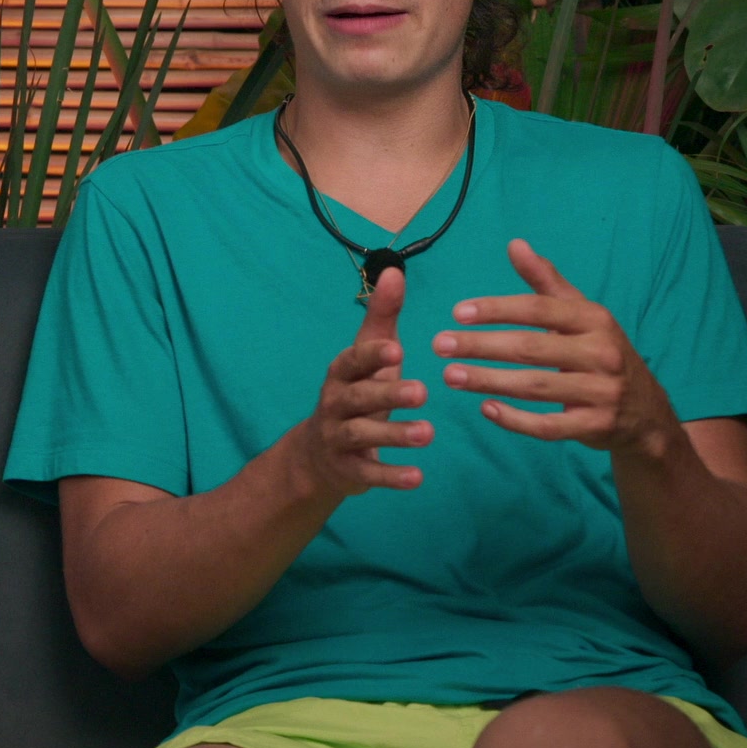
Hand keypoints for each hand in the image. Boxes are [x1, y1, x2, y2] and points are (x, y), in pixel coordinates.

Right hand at [297, 267, 432, 497]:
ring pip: (362, 435)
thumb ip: (383, 316)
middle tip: (422, 392)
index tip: (397, 350)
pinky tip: (417, 478)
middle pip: (358, 398)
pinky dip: (390, 476)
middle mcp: (335, 404)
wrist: (319, 454)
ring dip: (393, 435)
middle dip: (388, 395)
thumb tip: (395, 270)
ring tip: (427, 434)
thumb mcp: (370, 355)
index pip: (352, 361)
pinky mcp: (348, 469)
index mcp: (342, 373)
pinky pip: (368, 473)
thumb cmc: (357, 392)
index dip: (371, 356)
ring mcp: (338, 438)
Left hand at [435, 239, 674, 454]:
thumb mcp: (581, 314)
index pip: (538, 309)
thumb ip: (546, 281)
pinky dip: (515, 420)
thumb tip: (514, 244)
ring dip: (488, 380)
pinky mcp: (596, 426)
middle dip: (481, 346)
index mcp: (594, 319)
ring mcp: (601, 392)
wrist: (646, 412)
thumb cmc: (601, 353)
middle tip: (440, 345)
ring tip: (450, 376)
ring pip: (535, 387)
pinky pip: (548, 426)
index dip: (497, 310)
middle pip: (531, 348)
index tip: (458, 313)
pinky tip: (485, 409)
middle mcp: (601, 353)